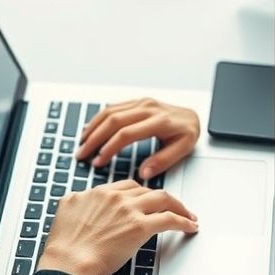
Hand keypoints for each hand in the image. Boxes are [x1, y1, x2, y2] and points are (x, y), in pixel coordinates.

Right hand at [36, 180, 197, 274]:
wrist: (66, 262)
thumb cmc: (64, 248)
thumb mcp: (66, 212)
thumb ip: (78, 202)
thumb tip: (80, 201)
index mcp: (97, 192)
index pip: (126, 186)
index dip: (140, 194)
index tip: (147, 201)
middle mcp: (114, 196)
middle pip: (146, 190)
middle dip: (161, 199)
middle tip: (171, 206)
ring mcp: (129, 210)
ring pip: (162, 199)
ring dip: (178, 206)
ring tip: (187, 214)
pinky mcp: (140, 227)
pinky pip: (169, 219)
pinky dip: (183, 221)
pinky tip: (190, 226)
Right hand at [74, 98, 199, 179]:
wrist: (193, 116)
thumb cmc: (186, 134)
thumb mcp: (182, 149)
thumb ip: (163, 161)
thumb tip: (143, 173)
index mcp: (159, 121)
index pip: (127, 134)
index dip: (109, 149)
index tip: (98, 162)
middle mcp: (148, 108)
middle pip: (114, 121)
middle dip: (94, 139)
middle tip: (81, 154)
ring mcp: (142, 102)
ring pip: (110, 112)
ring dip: (93, 127)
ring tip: (81, 143)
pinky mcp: (138, 101)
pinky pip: (114, 107)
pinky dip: (99, 118)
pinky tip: (90, 129)